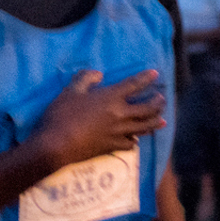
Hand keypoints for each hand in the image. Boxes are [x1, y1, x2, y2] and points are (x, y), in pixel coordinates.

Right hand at [32, 70, 165, 168]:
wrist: (57, 145)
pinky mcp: (112, 147)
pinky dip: (135, 141)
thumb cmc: (62, 115)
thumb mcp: (71, 90)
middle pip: (147, 109)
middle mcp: (119, 115)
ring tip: (162, 120)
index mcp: (110, 97)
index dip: (146, 78)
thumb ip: (85, 78)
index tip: (155, 74)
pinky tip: (136, 139)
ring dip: (155, 122)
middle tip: (162, 99)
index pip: (134, 85)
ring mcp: (118, 132)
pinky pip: (130, 144)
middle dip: (157, 103)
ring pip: (144, 127)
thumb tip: (99, 74)